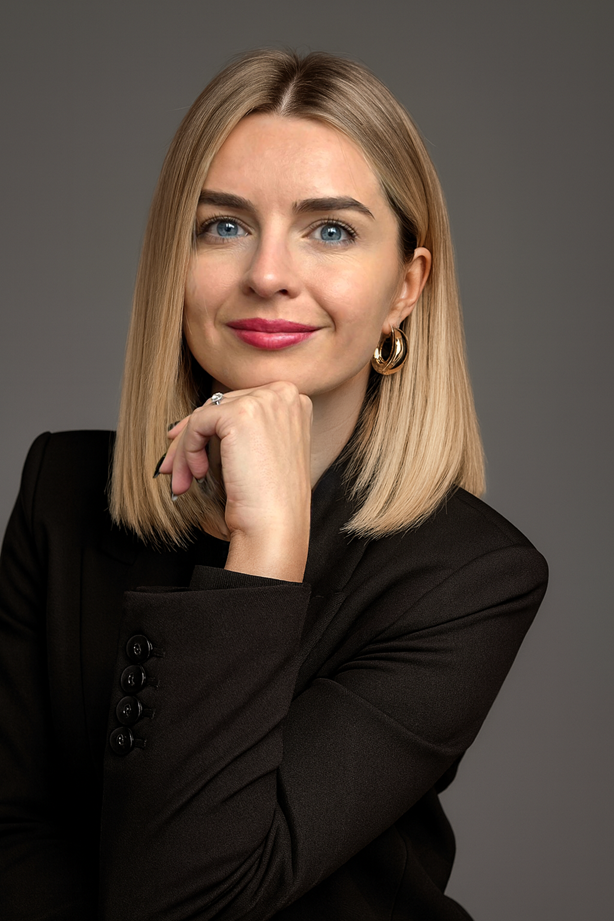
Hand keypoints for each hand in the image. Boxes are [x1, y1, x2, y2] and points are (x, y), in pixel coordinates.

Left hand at [160, 382, 312, 580]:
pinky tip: (197, 474)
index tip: (188, 445)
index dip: (210, 425)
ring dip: (186, 449)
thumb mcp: (263, 452)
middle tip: (173, 467)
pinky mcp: (241, 414)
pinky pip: (198, 422)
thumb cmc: (270, 499)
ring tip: (182, 479)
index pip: (240, 403)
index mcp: (294, 401)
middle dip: (192, 438)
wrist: (275, 525)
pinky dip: (189, 450)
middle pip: (220, 406)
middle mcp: (283, 394)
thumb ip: (245, 429)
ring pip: (205, 414)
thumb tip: (192, 421)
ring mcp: (265, 401)